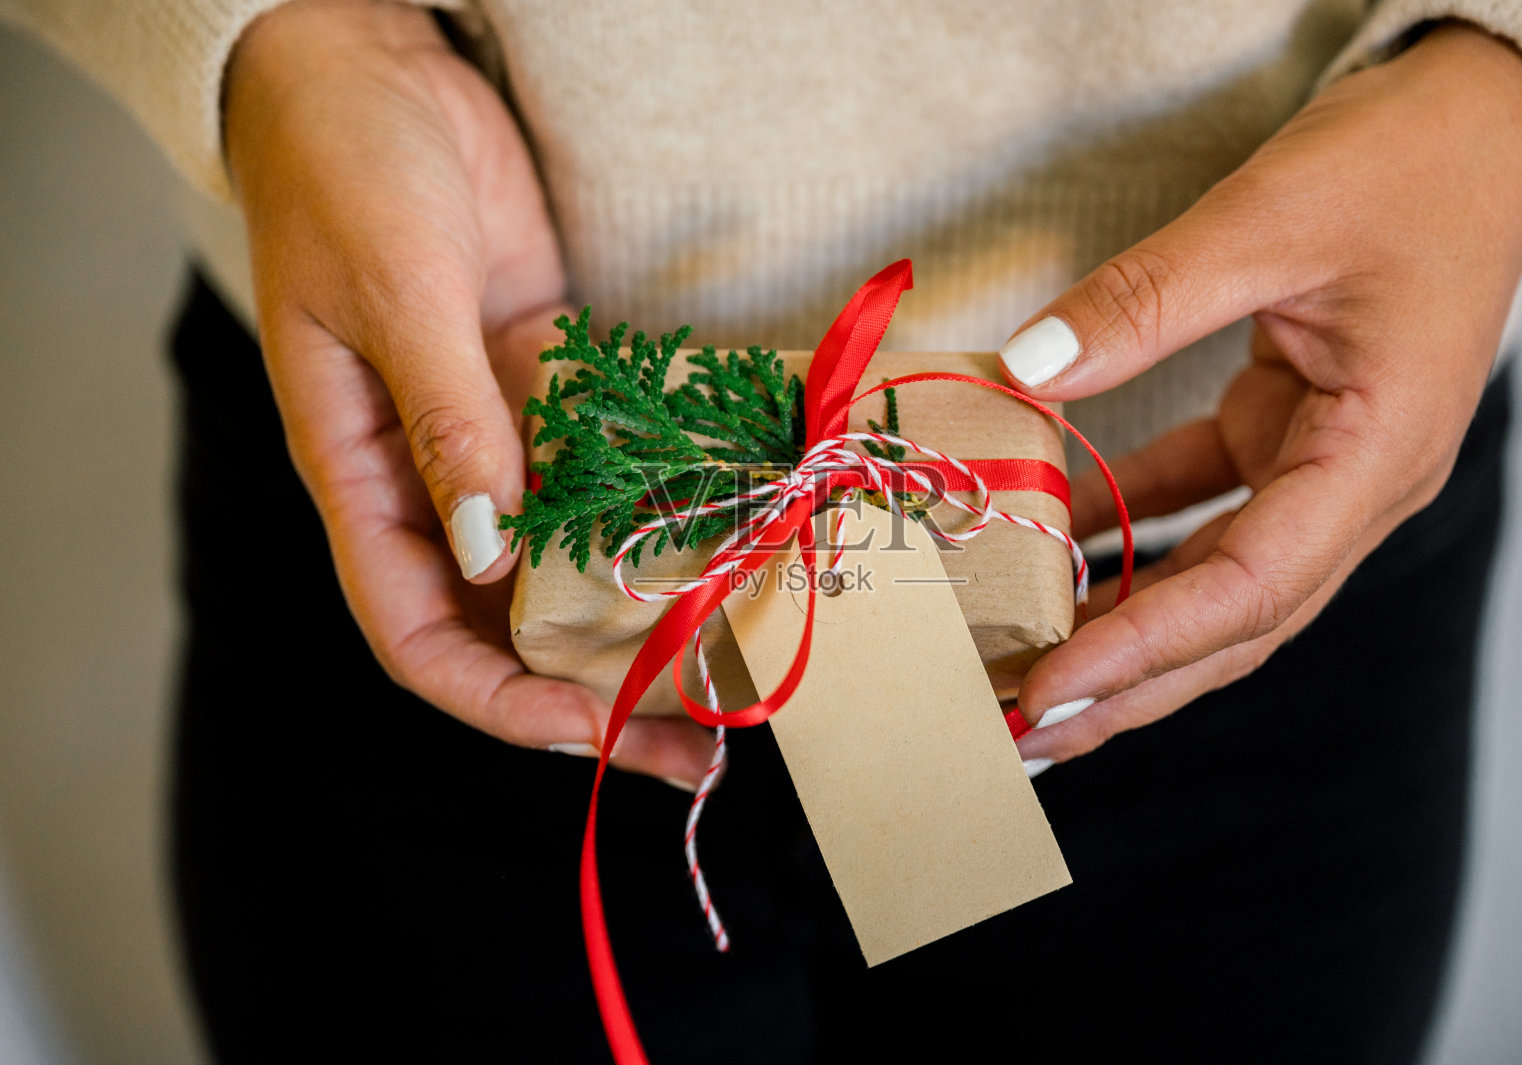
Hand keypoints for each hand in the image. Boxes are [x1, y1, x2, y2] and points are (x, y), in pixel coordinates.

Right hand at [223, 0, 713, 782]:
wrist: (373, 64)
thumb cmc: (345, 165)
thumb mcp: (393, 289)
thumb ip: (443, 416)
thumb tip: (490, 550)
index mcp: (363, 476)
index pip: (418, 634)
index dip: (500, 701)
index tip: (595, 729)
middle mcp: (434, 476)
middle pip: (509, 623)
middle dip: (594, 689)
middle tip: (696, 738)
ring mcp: (498, 432)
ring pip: (571, 557)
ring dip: (642, 612)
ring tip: (734, 657)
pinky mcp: (548, 384)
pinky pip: (608, 470)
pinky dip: (659, 509)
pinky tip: (728, 540)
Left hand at [1003, 22, 1521, 766]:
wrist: (1485, 128)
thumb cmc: (1412, 164)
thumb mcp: (1271, 216)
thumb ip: (1147, 299)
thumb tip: (1029, 370)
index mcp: (1377, 455)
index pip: (1250, 586)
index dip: (1144, 646)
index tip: (1050, 687)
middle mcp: (1356, 486)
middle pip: (1235, 621)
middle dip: (1132, 686)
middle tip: (1025, 732)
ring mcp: (1323, 466)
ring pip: (1218, 581)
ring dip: (1129, 632)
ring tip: (1034, 676)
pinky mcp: (1288, 433)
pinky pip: (1203, 506)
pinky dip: (1132, 537)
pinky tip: (1058, 555)